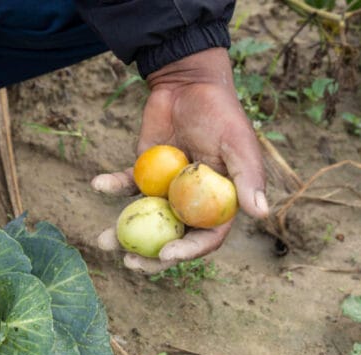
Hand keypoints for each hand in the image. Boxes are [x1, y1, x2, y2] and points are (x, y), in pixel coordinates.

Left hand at [92, 48, 268, 273]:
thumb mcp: (237, 142)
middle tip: (128, 263)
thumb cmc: (221, 112)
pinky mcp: (143, 173)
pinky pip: (124, 185)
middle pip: (170, 239)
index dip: (187, 252)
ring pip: (143, 219)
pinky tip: (97, 184)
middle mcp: (190, 203)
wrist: (188, 84)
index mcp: (217, 203)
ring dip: (122, 232)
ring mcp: (164, 191)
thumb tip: (262, 213)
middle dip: (150, 257)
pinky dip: (110, 185)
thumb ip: (248, 176)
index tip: (165, 255)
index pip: (204, 238)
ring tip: (102, 241)